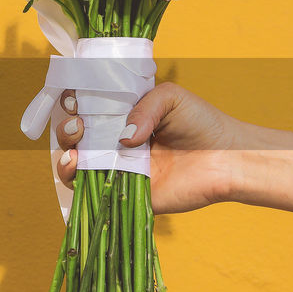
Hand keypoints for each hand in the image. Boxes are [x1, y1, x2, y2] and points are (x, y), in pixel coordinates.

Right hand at [56, 82, 242, 213]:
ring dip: (65, 156)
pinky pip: (95, 193)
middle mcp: (115, 144)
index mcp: (122, 118)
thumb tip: (122, 138)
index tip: (73, 99)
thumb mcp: (170, 97)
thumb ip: (143, 107)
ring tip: (75, 149)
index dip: (73, 104)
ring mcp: (118, 170)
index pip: (87, 110)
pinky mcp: (126, 195)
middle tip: (78, 125)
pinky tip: (79, 167)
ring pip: (77, 166)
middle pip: (75, 138)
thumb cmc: (201, 123)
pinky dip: (78, 182)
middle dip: (66, 129)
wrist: (227, 158)